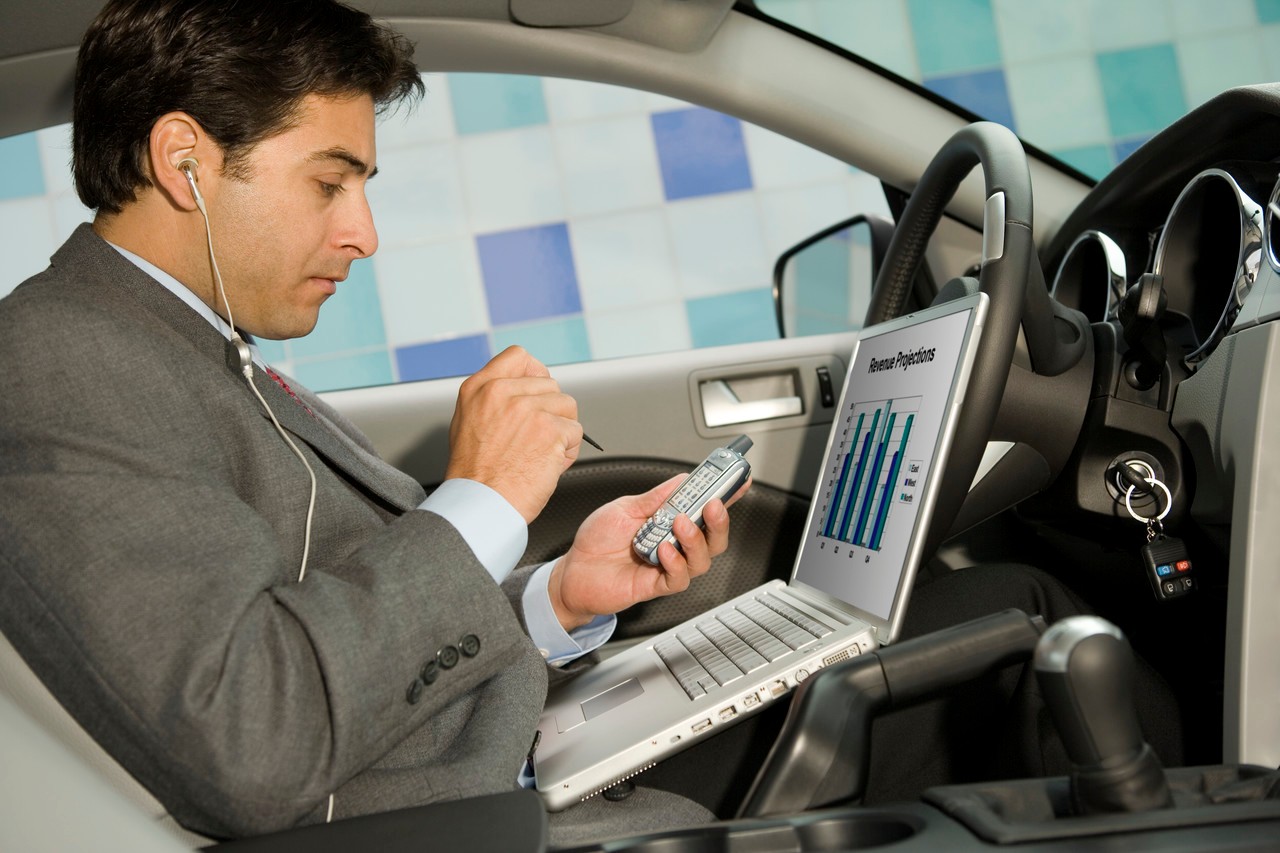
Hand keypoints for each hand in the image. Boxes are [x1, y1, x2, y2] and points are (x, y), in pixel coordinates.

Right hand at [444, 346, 581, 523]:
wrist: (480, 505)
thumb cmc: (475, 476)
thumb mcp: (468, 422)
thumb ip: (494, 399)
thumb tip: (524, 389)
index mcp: (480, 389)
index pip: (519, 356)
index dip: (535, 374)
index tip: (537, 394)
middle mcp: (502, 392)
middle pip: (551, 385)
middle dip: (551, 413)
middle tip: (535, 441)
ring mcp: (527, 408)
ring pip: (567, 407)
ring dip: (562, 432)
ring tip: (540, 454)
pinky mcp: (549, 429)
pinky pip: (576, 432)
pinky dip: (568, 452)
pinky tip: (547, 466)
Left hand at [546, 474, 751, 631]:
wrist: (573, 571)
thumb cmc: (597, 541)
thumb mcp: (625, 507)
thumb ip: (656, 497)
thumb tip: (683, 480)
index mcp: (669, 523)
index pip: (704, 510)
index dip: (725, 497)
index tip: (739, 482)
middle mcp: (673, 545)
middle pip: (713, 538)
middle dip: (719, 521)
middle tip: (714, 505)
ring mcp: (667, 566)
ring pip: (702, 560)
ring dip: (696, 540)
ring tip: (680, 524)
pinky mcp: (656, 585)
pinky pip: (679, 578)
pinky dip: (676, 563)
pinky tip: (664, 550)